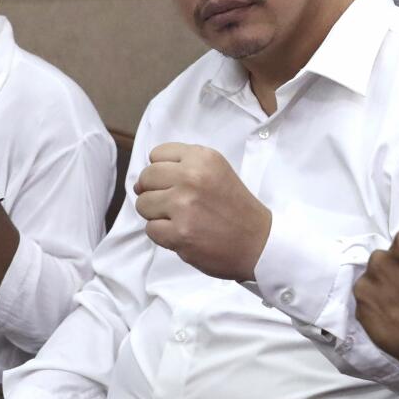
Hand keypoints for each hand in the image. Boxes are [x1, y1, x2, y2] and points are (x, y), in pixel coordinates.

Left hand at [134, 143, 271, 280]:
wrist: (259, 243)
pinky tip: (184, 234)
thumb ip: (182, 168)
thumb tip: (139, 184)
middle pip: (146, 178)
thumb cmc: (236, 209)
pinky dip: (163, 235)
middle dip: (155, 193)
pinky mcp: (179, 233)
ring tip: (181, 220)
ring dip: (157, 215)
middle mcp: (192, 177)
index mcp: (202, 157)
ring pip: (143, 204)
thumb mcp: (216, 172)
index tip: (177, 183)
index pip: (157, 155)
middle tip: (177, 205)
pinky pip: (150, 229)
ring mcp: (184, 205)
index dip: (162, 171)